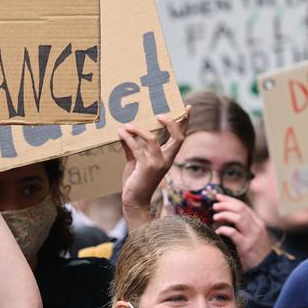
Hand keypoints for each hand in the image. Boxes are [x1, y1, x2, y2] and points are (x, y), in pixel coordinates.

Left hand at [118, 112, 188, 229]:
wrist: (134, 200)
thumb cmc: (136, 181)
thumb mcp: (135, 161)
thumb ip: (132, 147)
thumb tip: (124, 131)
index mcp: (168, 157)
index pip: (180, 137)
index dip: (184, 122)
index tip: (187, 108)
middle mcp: (166, 160)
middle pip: (178, 138)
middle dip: (172, 123)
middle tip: (159, 114)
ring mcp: (157, 163)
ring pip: (153, 140)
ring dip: (139, 130)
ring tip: (127, 125)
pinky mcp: (146, 167)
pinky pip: (137, 148)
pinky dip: (128, 138)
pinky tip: (120, 133)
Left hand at [213, 194, 271, 269]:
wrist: (265, 268)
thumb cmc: (254, 250)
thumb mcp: (251, 234)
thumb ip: (241, 224)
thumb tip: (223, 213)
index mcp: (257, 222)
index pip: (243, 206)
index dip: (229, 200)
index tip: (217, 197)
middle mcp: (257, 227)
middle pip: (240, 209)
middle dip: (225, 205)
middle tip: (215, 206)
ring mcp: (252, 237)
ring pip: (238, 218)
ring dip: (224, 215)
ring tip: (216, 217)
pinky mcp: (246, 246)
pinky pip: (233, 233)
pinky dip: (224, 229)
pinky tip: (218, 231)